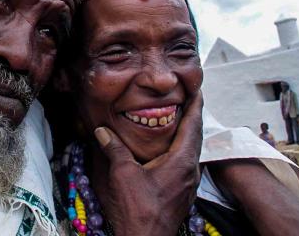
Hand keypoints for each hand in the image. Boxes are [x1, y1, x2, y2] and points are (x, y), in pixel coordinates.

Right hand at [92, 92, 202, 235]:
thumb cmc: (139, 209)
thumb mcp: (123, 173)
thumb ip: (114, 148)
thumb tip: (102, 131)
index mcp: (182, 161)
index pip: (193, 125)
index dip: (195, 105)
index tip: (196, 88)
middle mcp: (190, 170)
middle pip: (196, 135)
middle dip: (193, 115)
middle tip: (189, 99)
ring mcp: (188, 183)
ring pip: (192, 150)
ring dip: (188, 132)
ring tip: (180, 119)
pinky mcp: (181, 192)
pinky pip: (186, 162)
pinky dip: (181, 147)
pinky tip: (170, 149)